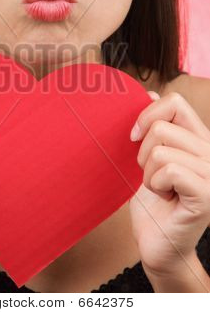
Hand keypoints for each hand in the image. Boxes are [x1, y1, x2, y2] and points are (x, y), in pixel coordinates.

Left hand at [128, 91, 209, 275]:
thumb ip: (154, 128)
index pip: (174, 102)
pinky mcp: (206, 194)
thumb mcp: (149, 158)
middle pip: (162, 126)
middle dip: (143, 153)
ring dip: (149, 173)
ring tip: (160, 188)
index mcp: (198, 139)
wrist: (158, 244)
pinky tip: (166, 198)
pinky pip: (169, 170)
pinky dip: (155, 185)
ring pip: (161, 150)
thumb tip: (151, 94)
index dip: (147, 115)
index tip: (134, 137)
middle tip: (153, 175)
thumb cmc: (153, 202)